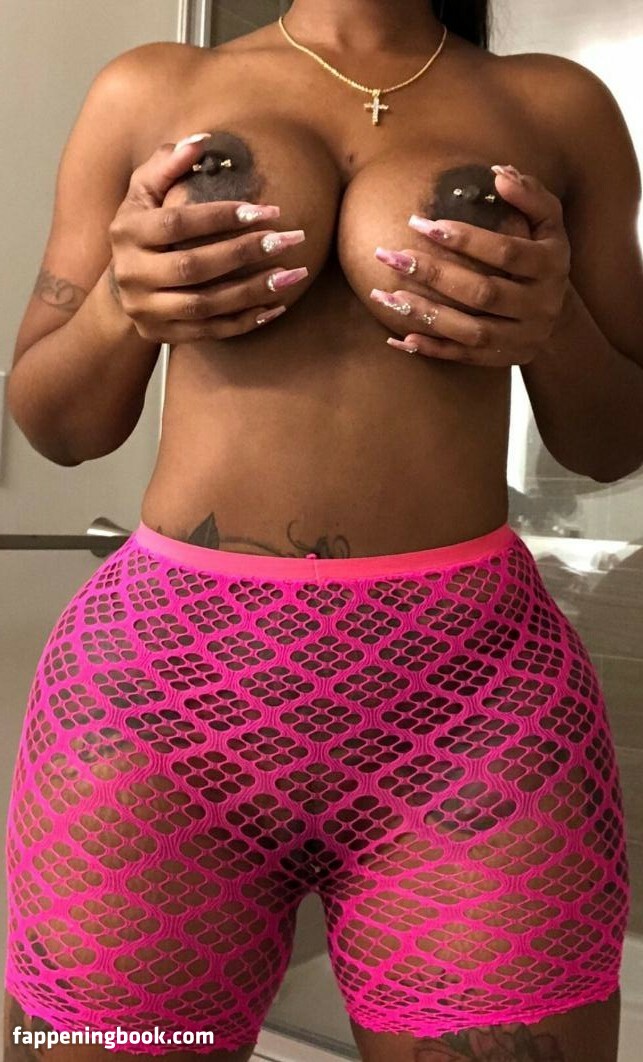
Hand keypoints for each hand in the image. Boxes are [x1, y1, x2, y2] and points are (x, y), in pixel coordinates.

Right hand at [108, 134, 307, 341]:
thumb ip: (167, 164)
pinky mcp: (163, 335)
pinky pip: (210, 332)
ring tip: (292, 275)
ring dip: (252, 291)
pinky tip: (276, 306)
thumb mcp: (144, 193)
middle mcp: (132, 274)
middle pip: (193, 266)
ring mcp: (147, 309)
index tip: (266, 211)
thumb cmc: (143, 228)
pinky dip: (245, 321)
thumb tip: (200, 142)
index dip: (221, 216)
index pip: (177, 224)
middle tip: (288, 240)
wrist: (120, 290)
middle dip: (244, 253)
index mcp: (128, 232)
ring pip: (204, 305)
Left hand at [371, 165, 571, 365]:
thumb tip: (498, 174)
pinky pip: (463, 358)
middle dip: (435, 274)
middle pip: (483, 293)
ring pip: (471, 331)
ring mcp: (522, 338)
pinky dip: (431, 350)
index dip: (466, 239)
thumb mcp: (548, 223)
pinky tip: (400, 340)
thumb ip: (529, 195)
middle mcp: (540, 305)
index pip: (506, 252)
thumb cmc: (542, 256)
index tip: (423, 225)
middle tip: (393, 255)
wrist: (559, 319)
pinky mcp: (503, 360)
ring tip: (386, 296)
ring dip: (427, 314)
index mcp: (551, 266)